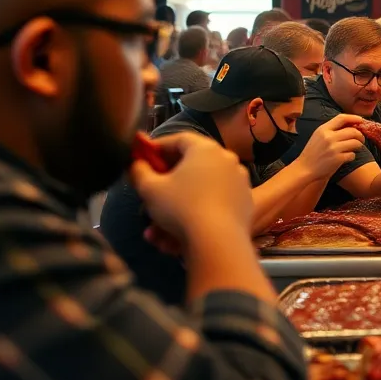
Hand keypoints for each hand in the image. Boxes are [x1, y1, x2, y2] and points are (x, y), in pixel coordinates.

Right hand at [130, 133, 252, 250]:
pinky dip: (196, 213)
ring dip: (177, 203)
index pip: (179, 139)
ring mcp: (239, 181)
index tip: (143, 158)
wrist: (217, 240)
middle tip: (151, 189)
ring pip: (201, 188)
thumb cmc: (180, 207)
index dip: (158, 147)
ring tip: (156, 227)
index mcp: (206, 149)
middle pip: (192, 164)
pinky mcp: (244, 202)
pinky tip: (176, 235)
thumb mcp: (149, 189)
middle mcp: (227, 159)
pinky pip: (214, 203)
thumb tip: (136, 163)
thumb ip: (139, 171)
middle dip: (167, 179)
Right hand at [297, 113, 363, 178]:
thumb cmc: (313, 152)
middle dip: (360, 135)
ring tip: (355, 148)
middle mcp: (328, 137)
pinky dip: (352, 156)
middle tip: (361, 139)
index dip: (354, 118)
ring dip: (358, 146)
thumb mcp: (318, 136)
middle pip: (353, 131)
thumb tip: (350, 124)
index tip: (361, 120)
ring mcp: (333, 148)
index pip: (341, 118)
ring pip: (355, 143)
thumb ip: (331, 129)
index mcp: (323, 129)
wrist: (304, 168)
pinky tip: (347, 157)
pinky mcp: (337, 159)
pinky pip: (352, 155)